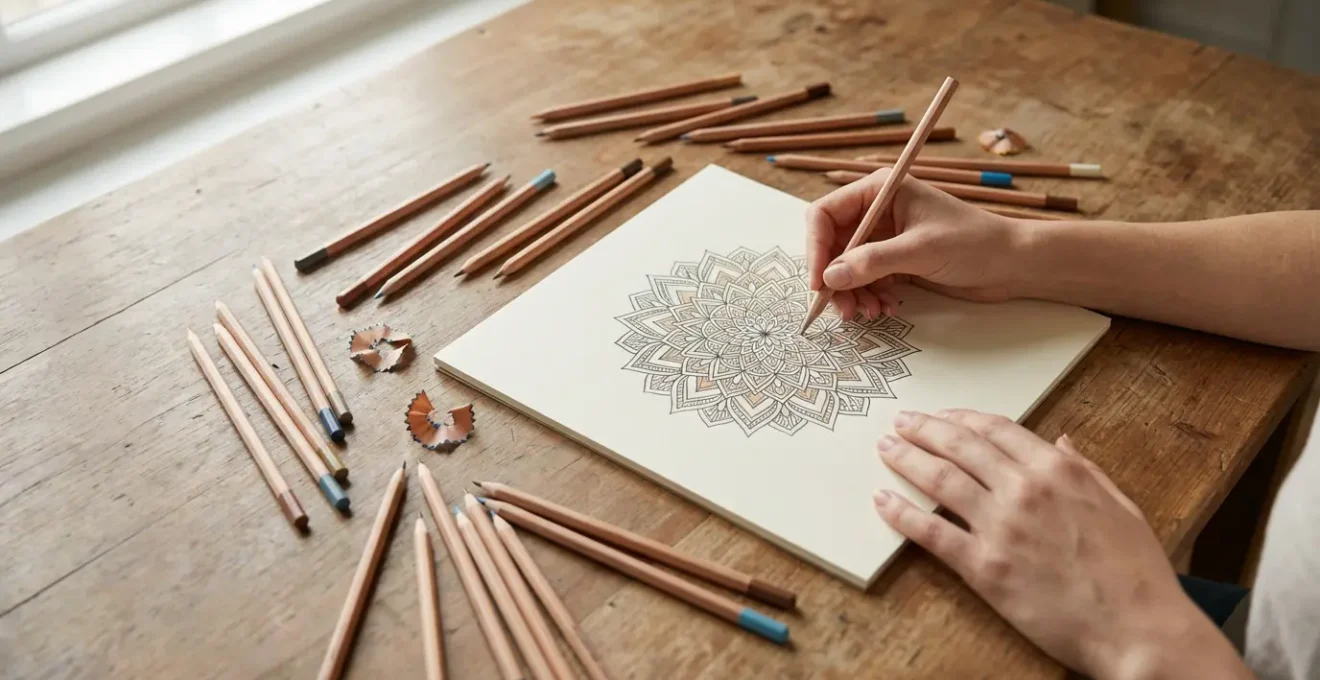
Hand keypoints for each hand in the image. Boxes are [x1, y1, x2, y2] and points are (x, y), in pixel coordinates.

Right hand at [804, 169, 1026, 319]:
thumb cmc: (974, 242)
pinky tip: (885, 308)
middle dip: (834, 278)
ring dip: (852, 293)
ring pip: (846, 268)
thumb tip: (830, 277)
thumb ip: (872, 262)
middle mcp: (877, 212)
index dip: (816, 247)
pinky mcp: (895, 261)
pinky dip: (868, 297)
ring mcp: (885, 238)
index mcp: (880, 191)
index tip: (819, 281)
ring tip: (868, 312)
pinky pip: (865, 280)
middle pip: (832, 245)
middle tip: (843, 308)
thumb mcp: (920, 250)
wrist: (1012, 264)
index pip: (825, 214)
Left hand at [872, 409, 1251, 679]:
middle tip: (900, 421)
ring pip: (939, 480)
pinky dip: (902, 514)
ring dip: (906, 458)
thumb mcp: (1120, 505)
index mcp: (1058, 471)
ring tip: (885, 447)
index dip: (962, 419)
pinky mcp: (984, 567)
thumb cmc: (1137, 573)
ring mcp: (1000, 527)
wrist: (1139, 629)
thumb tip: (1060, 441)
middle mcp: (1024, 490)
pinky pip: (932, 532)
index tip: (942, 416)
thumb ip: (1084, 469)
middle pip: (960, 446)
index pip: (996, 429)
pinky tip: (883, 501)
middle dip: (924, 428)